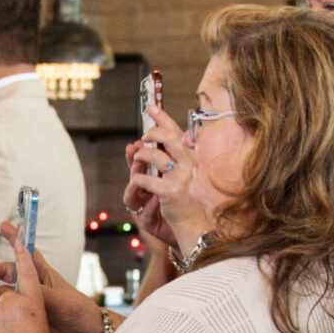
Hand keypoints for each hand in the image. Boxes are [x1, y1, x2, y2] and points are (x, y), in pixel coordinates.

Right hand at [0, 220, 104, 332]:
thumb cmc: (76, 311)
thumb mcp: (56, 298)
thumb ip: (36, 292)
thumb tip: (17, 290)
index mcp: (43, 274)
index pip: (26, 251)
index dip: (16, 238)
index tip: (4, 226)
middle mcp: (34, 284)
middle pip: (9, 271)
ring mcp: (30, 299)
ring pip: (7, 291)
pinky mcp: (27, 314)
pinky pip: (9, 308)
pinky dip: (1, 308)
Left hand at [124, 105, 194, 252]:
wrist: (196, 226)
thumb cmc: (189, 201)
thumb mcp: (184, 176)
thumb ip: (174, 160)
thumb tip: (159, 143)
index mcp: (192, 159)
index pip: (178, 132)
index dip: (164, 118)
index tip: (152, 107)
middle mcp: (189, 165)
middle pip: (169, 138)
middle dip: (152, 132)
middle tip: (143, 135)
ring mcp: (181, 178)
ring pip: (155, 156)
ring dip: (141, 155)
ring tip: (138, 159)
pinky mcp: (170, 192)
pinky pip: (146, 179)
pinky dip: (137, 179)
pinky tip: (137, 182)